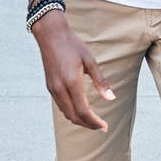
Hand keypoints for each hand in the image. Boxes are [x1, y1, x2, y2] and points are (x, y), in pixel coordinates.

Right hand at [33, 12, 113, 130]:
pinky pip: (61, 105)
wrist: (50, 34)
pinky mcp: (49, 86)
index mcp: (72, 82)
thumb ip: (100, 81)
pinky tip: (80, 109)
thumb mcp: (90, 60)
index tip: (105, 126)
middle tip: (100, 126)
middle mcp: (60, 88)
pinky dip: (71, 112)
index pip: (83, 111)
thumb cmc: (72, 44)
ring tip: (92, 120)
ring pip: (66, 113)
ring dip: (79, 120)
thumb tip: (111, 98)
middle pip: (74, 117)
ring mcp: (53, 88)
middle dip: (88, 125)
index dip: (95, 122)